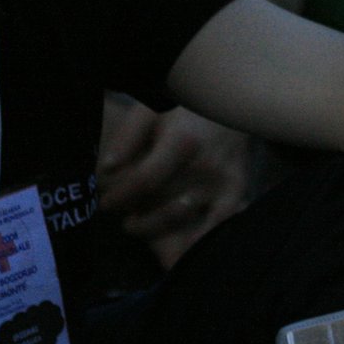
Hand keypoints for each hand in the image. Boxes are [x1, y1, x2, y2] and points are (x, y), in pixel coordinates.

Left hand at [98, 97, 249, 268]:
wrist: (231, 97)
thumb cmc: (184, 104)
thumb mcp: (151, 109)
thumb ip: (128, 138)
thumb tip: (108, 168)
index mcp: (181, 142)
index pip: (144, 181)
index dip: (121, 197)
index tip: (105, 204)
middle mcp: (205, 166)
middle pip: (164, 206)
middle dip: (139, 220)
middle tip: (124, 222)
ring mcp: (223, 180)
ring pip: (186, 217)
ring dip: (159, 229)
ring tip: (142, 226)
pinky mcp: (238, 188)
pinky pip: (219, 222)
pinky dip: (200, 236)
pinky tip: (183, 246)